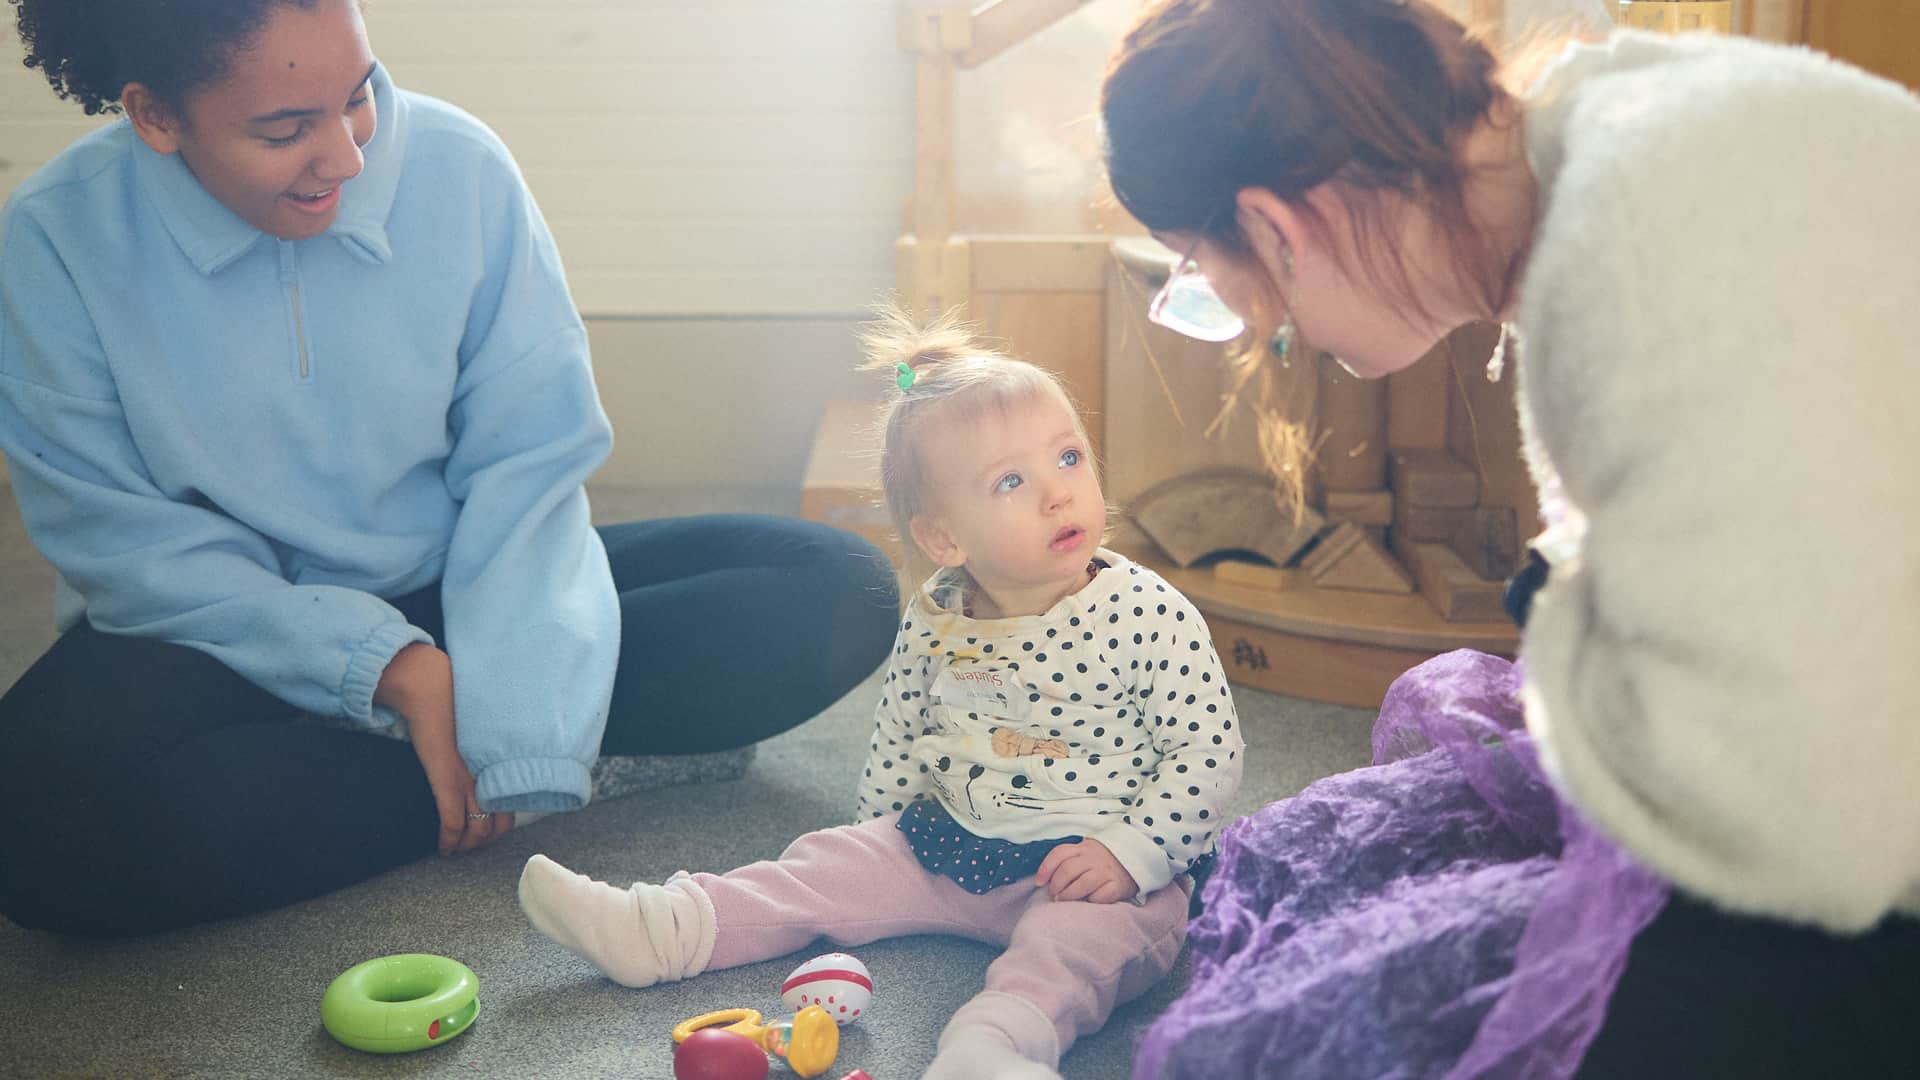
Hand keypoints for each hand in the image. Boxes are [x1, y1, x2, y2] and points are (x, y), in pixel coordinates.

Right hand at [375, 643, 513, 853]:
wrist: (434, 691)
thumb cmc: (457, 705)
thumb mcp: (486, 731)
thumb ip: (491, 751)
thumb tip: (488, 764)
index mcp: (506, 764)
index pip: (515, 805)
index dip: (502, 825)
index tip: (491, 831)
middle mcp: (494, 775)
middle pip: (500, 825)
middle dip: (486, 841)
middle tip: (471, 844)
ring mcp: (472, 781)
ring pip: (478, 831)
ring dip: (466, 846)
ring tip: (456, 848)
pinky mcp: (448, 782)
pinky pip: (452, 823)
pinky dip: (448, 841)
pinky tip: (443, 847)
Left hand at [1036, 839, 1137, 903]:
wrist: (1135, 858)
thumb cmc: (1101, 860)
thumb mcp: (1085, 853)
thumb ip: (1068, 861)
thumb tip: (1044, 881)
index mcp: (1083, 848)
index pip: (1060, 854)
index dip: (1046, 868)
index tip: (1039, 882)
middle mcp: (1094, 858)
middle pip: (1068, 870)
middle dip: (1056, 885)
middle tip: (1054, 895)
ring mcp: (1106, 871)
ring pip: (1082, 884)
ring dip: (1069, 896)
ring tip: (1064, 901)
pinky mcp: (1118, 886)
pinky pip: (1100, 896)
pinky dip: (1092, 901)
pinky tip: (1089, 902)